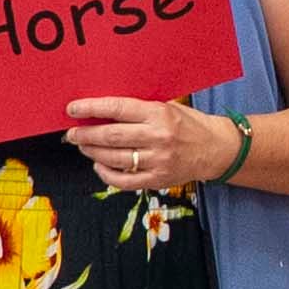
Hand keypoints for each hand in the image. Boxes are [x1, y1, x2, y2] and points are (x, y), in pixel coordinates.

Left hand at [63, 96, 230, 193]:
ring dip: (92, 152)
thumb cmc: (189, 124)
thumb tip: (101, 112)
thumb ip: (139, 110)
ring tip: (83, 146)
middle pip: (111, 136)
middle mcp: (158, 137)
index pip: (118, 109)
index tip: (72, 109)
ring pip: (114, 158)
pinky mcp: (158, 180)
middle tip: (71, 133)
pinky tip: (99, 164)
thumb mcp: (168, 108)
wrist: (216, 149)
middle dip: (85, 134)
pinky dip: (106, 174)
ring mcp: (158, 161)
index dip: (91, 108)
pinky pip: (123, 181)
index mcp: (159, 114)